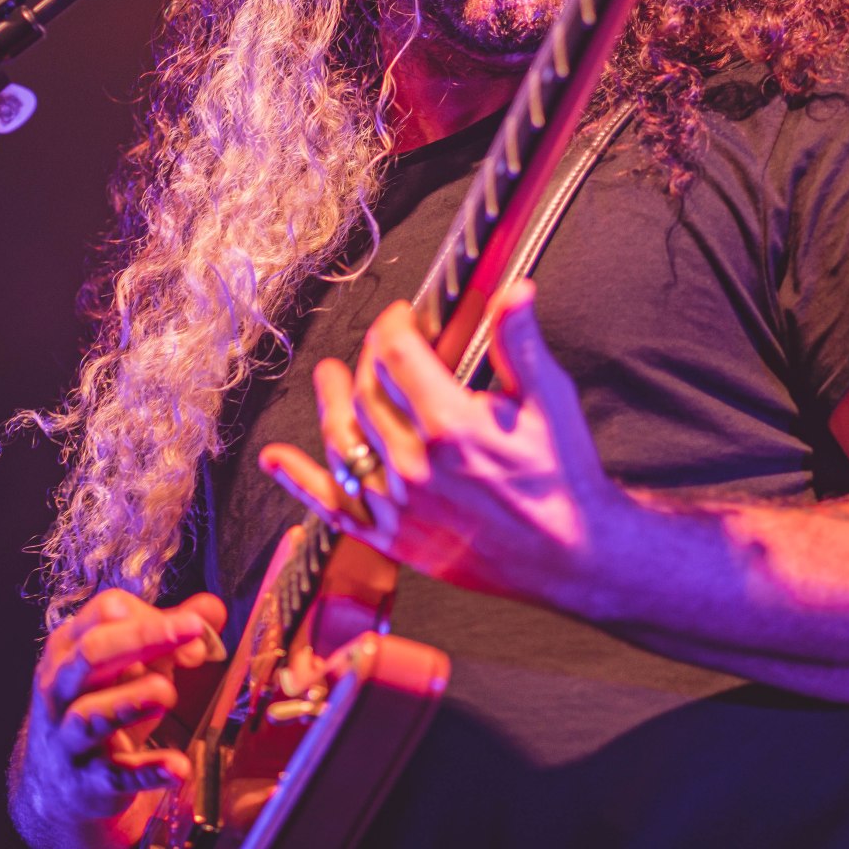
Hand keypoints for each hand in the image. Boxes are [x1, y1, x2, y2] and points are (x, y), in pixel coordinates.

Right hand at [12, 588, 225, 845]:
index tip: (192, 627)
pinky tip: (179, 767)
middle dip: (144, 637)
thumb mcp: (132, 661)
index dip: (151, 614)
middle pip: (93, 652)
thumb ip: (172, 630)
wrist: (57, 787)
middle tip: (193, 630)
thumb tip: (212, 608)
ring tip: (168, 693)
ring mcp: (68, 738)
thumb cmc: (103, 703)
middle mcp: (61, 689)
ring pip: (91, 714)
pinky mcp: (87, 782)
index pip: (106, 611)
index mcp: (70, 647)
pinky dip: (148, 770)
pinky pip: (116, 774)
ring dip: (134, 699)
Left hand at [260, 281, 624, 608]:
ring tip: (327, 377)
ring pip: (343, 439)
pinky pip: (333, 505)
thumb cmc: (564, 478)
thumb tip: (514, 291)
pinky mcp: (392, 539)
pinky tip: (275, 460)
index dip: (394, 325)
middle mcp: (415, 463)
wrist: (573, 556)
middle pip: (368, 392)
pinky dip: (298, 480)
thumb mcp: (550, 400)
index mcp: (451, 424)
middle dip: (369, 358)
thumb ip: (520, 344)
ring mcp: (398, 504)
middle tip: (379, 346)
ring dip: (329, 402)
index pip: (398, 354)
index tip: (402, 317)